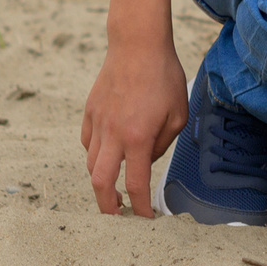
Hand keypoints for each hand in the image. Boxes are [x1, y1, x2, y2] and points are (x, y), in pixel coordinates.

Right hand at [82, 37, 188, 216]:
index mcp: (138, 138)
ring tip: (114, 186)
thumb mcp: (178, 113)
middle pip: (100, 183)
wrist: (137, 45)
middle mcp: (113, 135)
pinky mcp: (89, 112)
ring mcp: (98, 123)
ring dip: (101, 180)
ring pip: (91, 164)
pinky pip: (88, 142)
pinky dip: (96, 154)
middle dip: (107, 207)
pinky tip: (108, 152)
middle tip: (117, 216)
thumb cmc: (163, 77)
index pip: (136, 184)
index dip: (140, 207)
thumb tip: (146, 160)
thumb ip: (162, 144)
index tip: (145, 219)